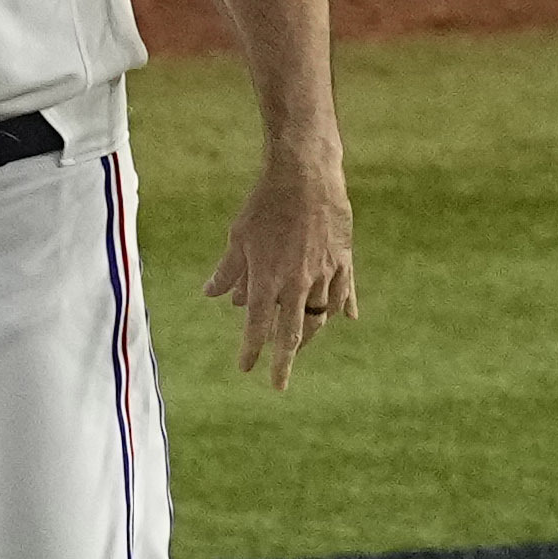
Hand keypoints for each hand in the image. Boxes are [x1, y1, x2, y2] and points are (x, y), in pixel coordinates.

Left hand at [202, 149, 357, 388]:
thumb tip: (212, 295)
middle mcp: (298, 283)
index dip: (250, 350)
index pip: (256, 326)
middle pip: (292, 332)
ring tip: (300, 347)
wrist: (304, 174)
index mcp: (268, 280)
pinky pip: (344, 292)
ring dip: (308, 335)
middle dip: (284, 361)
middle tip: (278, 384)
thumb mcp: (238, 238)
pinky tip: (345, 319)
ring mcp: (325, 273)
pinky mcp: (344, 259)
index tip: (245, 368)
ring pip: (319, 316)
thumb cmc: (264, 204)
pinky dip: (343, 307)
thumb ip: (227, 271)